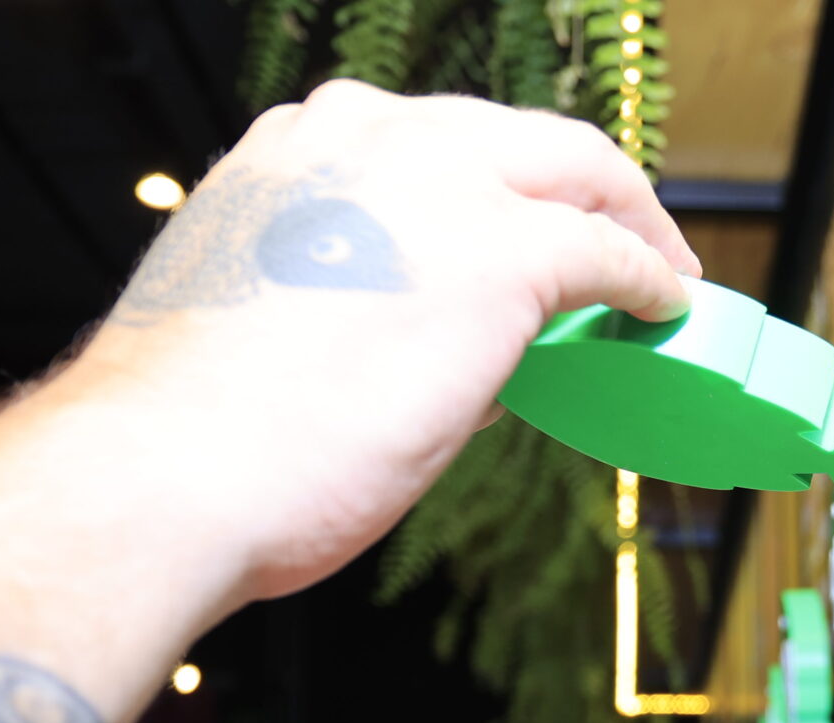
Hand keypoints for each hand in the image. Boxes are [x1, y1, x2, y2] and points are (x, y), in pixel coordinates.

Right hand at [63, 84, 700, 603]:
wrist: (167, 473)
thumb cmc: (192, 438)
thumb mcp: (266, 321)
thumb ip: (351, 303)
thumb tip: (447, 349)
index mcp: (290, 151)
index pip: (421, 141)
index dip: (487, 184)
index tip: (517, 222)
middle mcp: (363, 137)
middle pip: (512, 137)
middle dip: (576, 183)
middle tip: (619, 236)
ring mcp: (438, 186)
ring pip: (574, 168)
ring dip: (626, 219)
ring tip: (658, 271)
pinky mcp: (503, 255)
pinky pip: (608, 252)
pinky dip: (648, 277)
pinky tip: (667, 306)